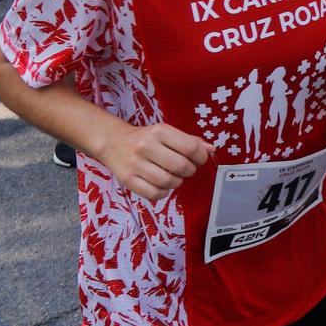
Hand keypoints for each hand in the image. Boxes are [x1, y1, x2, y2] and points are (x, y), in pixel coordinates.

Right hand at [98, 121, 212, 199]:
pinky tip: (161, 185)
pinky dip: (163, 193)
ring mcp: (135, 164)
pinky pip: (154, 194)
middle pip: (181, 167)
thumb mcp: (166, 133)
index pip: (190, 148)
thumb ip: (189, 141)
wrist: (113, 142)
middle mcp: (146, 146)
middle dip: (189, 171)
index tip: (199, 160)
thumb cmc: (145, 139)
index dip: (201, 157)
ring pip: (169, 182)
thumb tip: (211, 150)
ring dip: (176, 182)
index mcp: (159, 131)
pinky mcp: (128, 180)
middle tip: (186, 169)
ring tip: (172, 176)